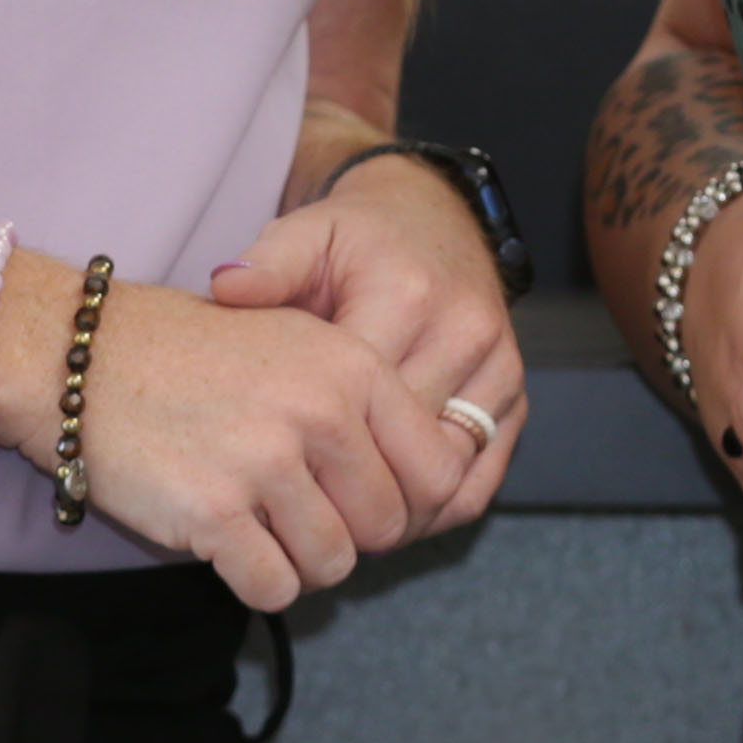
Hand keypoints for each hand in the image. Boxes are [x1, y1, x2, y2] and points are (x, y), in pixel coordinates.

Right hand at [70, 277, 466, 614]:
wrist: (88, 358)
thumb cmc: (198, 358)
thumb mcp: (302, 345)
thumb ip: (368, 405)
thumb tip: (431, 486)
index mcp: (354, 366)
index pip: (439, 469)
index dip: (412, 502)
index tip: (369, 502)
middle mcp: (319, 411)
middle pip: (387, 526)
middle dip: (350, 534)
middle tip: (301, 515)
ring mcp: (266, 462)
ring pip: (334, 564)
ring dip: (301, 561)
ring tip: (262, 524)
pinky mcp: (214, 511)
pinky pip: (274, 587)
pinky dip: (256, 580)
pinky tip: (229, 543)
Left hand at [208, 160, 523, 536]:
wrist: (435, 220)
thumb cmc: (356, 240)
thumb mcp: (306, 234)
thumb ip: (268, 265)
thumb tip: (226, 287)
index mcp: (405, 297)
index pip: (357, 406)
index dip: (310, 452)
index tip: (269, 474)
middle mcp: (463, 333)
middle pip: (403, 451)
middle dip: (349, 490)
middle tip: (298, 515)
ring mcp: (498, 369)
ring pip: (445, 476)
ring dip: (394, 511)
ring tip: (339, 522)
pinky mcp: (515, 397)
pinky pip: (478, 481)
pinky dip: (434, 509)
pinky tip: (387, 512)